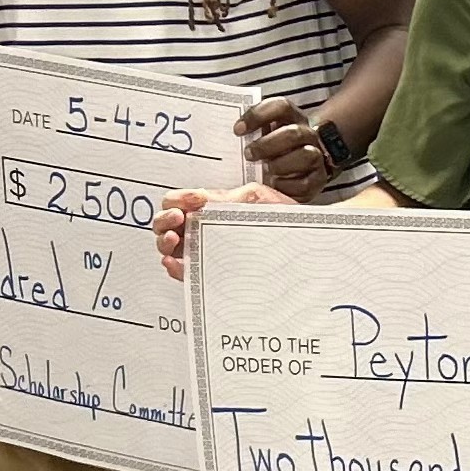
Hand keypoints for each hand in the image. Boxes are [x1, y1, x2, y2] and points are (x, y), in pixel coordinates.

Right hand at [153, 182, 293, 279]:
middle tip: (178, 219)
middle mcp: (202, 229)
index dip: (177, 199)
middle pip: (166, 224)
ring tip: (176, 238)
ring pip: (169, 247)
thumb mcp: (256, 198)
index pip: (178, 202)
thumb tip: (199, 199)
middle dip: (165, 219)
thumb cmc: (284, 219)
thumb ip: (227, 197)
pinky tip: (175, 262)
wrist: (304, 243)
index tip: (190, 201)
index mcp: (210, 208)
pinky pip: (184, 273)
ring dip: (165, 241)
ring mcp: (204, 251)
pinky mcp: (209, 273)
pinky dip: (174, 267)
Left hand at [235, 97, 342, 201]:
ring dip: (280, 164)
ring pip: (306, 156)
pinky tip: (274, 184)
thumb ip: (250, 133)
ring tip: (265, 171)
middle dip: (267, 145)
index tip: (238, 130)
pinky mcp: (318, 179)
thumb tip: (226, 140)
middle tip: (248, 154)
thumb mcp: (263, 136)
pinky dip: (286, 186)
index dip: (258, 115)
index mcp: (292, 119)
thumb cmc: (274, 151)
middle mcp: (307, 135)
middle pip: (293, 133)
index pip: (281, 106)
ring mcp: (316, 157)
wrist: (302, 168)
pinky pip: (305, 183)